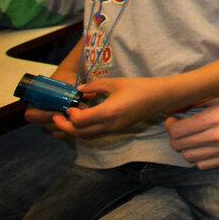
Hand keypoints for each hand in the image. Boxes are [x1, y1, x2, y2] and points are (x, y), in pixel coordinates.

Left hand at [63, 76, 185, 136]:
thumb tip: (80, 89)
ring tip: (69, 119)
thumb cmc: (140, 87)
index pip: (80, 121)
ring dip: (75, 130)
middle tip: (57, 118)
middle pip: (80, 134)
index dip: (70, 115)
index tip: (68, 106)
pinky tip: (85, 118)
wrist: (161, 97)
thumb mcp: (115, 83)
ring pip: (88, 136)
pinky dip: (86, 129)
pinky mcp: (118, 129)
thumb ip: (95, 86)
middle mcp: (110, 125)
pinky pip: (96, 133)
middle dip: (65, 127)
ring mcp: (114, 129)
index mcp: (108, 112)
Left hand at [165, 82, 218, 168]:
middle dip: (176, 137)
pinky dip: (200, 156)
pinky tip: (204, 146)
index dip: (170, 126)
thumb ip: (198, 103)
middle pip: (180, 146)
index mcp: (215, 117)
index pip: (177, 131)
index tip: (173, 120)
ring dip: (187, 147)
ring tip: (193, 137)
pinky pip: (204, 164)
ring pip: (190, 157)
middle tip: (180, 129)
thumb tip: (174, 108)